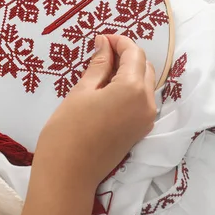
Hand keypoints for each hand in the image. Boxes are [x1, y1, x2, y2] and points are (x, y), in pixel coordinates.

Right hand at [35, 34, 156, 188]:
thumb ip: (98, 65)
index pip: (134, 53)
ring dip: (128, 72)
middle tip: (99, 53)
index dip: (119, 42)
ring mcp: (146, 119)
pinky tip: (107, 89)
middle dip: (126, 55)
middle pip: (144, 67)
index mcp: (133, 89)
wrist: (68, 175)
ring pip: (145, 84)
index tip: (100, 39)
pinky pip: (141, 100)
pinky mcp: (140, 131)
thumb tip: (104, 43)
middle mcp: (147, 103)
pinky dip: (129, 89)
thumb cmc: (68, 130)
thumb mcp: (81, 91)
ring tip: (101, 71)